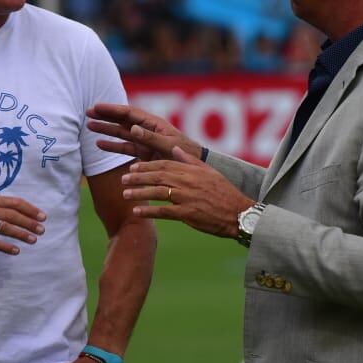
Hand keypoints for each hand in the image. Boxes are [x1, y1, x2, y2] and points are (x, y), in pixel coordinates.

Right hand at [0, 196, 45, 255]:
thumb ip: (4, 209)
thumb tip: (28, 215)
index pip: (15, 203)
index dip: (31, 209)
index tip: (43, 217)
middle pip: (12, 215)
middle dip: (29, 222)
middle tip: (42, 230)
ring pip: (5, 227)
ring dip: (21, 234)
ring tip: (33, 240)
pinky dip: (6, 247)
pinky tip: (16, 251)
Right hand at [87, 103, 201, 162]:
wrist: (193, 166)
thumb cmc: (185, 153)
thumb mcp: (168, 145)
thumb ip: (151, 138)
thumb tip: (132, 128)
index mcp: (153, 123)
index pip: (129, 113)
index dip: (112, 109)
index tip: (96, 107)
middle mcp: (147, 130)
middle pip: (122, 120)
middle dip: (105, 116)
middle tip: (87, 113)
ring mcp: (144, 141)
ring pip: (121, 133)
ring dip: (106, 130)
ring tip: (89, 126)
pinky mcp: (144, 153)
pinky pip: (125, 148)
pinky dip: (113, 146)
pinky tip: (100, 144)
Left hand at [121, 146, 254, 238]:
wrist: (238, 213)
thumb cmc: (225, 193)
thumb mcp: (209, 172)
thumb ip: (190, 160)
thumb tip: (175, 148)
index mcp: (192, 170)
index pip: (164, 164)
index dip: (146, 165)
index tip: (133, 166)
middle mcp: (187, 182)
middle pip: (157, 176)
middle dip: (138, 177)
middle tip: (123, 179)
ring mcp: (186, 198)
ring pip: (157, 192)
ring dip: (139, 193)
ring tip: (125, 194)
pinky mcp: (187, 214)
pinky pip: (163, 211)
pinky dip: (149, 210)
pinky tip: (137, 212)